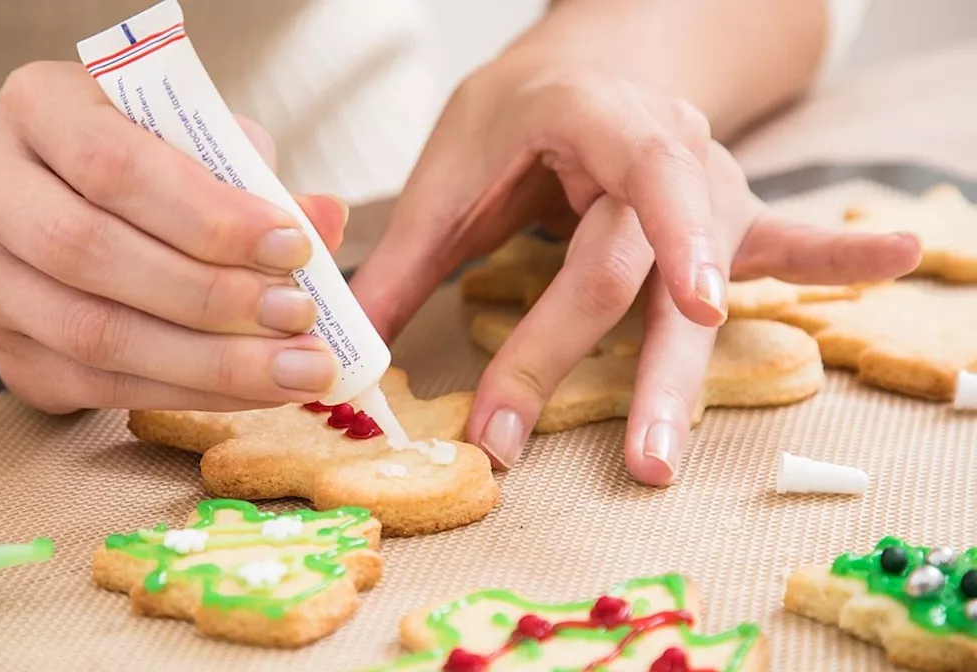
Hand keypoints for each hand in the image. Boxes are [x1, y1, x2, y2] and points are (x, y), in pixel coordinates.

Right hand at [0, 62, 346, 413]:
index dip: (206, 215)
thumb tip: (324, 220)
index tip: (293, 246)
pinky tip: (252, 392)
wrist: (34, 207)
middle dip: (210, 296)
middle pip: (91, 253)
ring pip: (92, 335)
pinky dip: (187, 394)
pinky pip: (98, 388)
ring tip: (294, 370)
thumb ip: (249, 172)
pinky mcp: (4, 353)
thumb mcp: (187, 137)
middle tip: (299, 318)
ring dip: (208, 362)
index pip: (113, 164)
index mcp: (34, 106)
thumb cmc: (133, 162)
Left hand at [351, 61, 920, 483]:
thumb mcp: (454, 167)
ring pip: (703, 289)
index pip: (618, 207)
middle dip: (629, 371)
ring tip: (666, 453)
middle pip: (645, 274)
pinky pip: (786, 241)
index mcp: (594, 123)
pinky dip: (837, 255)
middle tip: (631, 462)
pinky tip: (900, 254)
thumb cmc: (518, 116)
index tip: (681, 309)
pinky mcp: (725, 219)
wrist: (585, 67)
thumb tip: (352, 346)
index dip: (650, 259)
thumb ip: (406, 256)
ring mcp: (705, 187)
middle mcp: (666, 154)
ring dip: (688, 375)